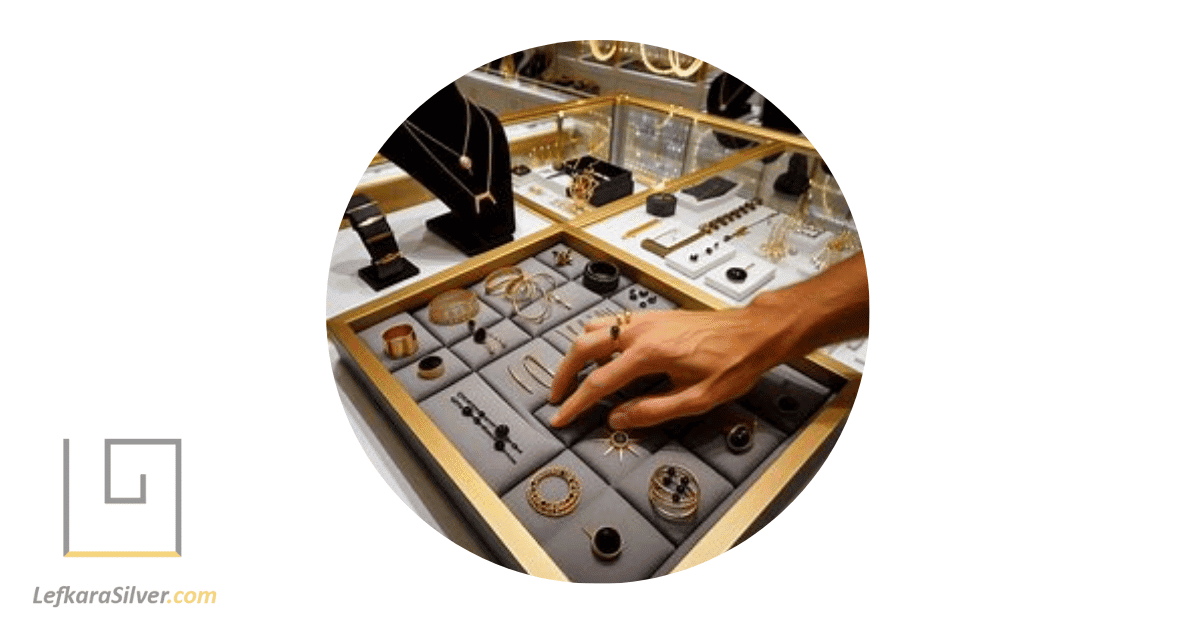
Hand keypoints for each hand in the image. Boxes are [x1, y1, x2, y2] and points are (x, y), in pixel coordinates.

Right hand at [548, 307, 787, 429]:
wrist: (753, 333)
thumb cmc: (732, 364)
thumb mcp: (696, 399)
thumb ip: (652, 411)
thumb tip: (617, 418)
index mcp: (649, 354)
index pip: (599, 382)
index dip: (576, 404)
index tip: (561, 418)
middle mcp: (640, 331)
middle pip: (583, 347)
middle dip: (564, 373)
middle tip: (558, 397)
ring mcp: (645, 319)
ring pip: (593, 328)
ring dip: (578, 352)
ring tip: (575, 378)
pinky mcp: (652, 316)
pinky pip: (611, 323)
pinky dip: (596, 339)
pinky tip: (603, 358)